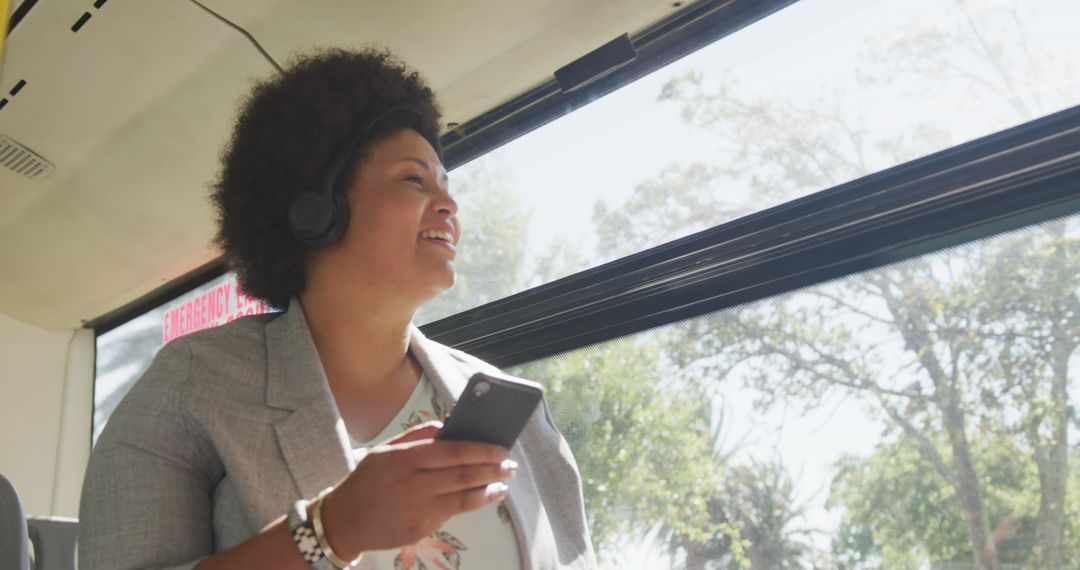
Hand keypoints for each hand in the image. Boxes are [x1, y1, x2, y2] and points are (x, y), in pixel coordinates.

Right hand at [318, 421, 516, 558]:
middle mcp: (411, 484)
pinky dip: (470, 504)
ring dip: (488, 490)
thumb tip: (449, 426)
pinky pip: (450, 513)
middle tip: (510, 465)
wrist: (344, 521)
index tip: (500, 448)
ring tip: (503, 484)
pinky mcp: (418, 530)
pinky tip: (483, 496)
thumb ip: (417, 436)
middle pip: (462, 475)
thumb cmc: (368, 480)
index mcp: (403, 459)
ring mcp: (415, 510)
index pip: (451, 451)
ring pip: (462, 499)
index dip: (480, 450)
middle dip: (492, 469)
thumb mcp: (385, 450)